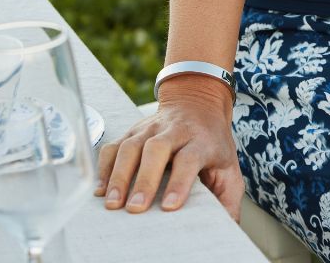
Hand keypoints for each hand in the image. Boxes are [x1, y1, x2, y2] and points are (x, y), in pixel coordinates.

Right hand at [94, 79, 243, 218]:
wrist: (198, 101)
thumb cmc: (212, 141)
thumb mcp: (228, 165)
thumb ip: (228, 196)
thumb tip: (227, 227)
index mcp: (200, 140)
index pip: (189, 158)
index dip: (180, 181)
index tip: (170, 206)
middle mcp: (175, 130)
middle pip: (156, 148)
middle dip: (144, 178)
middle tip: (135, 207)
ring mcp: (151, 127)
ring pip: (132, 145)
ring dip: (119, 174)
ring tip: (112, 203)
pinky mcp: (133, 129)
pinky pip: (115, 145)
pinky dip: (105, 166)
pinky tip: (100, 189)